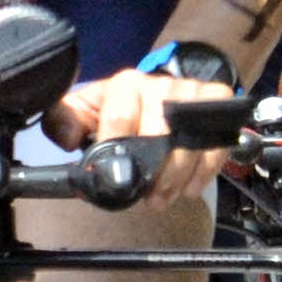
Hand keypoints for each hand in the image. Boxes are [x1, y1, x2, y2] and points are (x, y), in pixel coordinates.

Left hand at [52, 63, 236, 206]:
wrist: (161, 94)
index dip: (117, 154)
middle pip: (159, 135)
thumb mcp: (86, 112)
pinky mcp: (217, 99)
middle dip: (152, 173)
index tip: (115, 178)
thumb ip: (64, 122)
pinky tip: (190, 188)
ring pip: (189, 142)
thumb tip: (68, 138)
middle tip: (147, 198)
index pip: (120, 120)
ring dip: (177, 179)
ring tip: (164, 197)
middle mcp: (160, 83)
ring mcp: (192, 90)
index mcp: (125, 85)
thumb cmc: (120, 110)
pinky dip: (205, 169)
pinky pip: (216, 139)